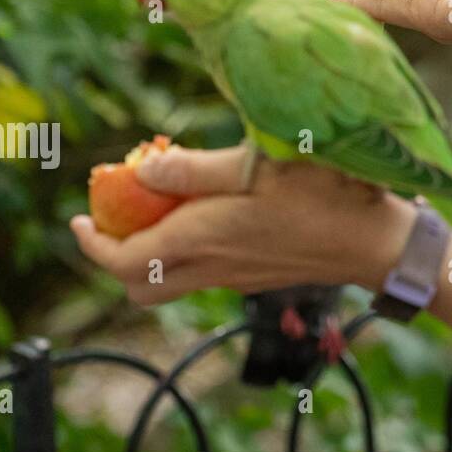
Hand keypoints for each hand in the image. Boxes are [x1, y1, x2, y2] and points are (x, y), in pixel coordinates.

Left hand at [70, 144, 412, 303]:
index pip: (122, 261)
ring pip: (171, 282)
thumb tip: (141, 170)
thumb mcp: (256, 167)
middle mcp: (211, 265)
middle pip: (140, 284)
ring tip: (164, 210)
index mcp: (201, 238)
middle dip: (116, 255)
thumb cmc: (319, 195)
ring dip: (154, 253)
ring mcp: (236, 276)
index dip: (91, 243)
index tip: (78, 217)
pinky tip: (214, 213)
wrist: (372, 242)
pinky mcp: (258, 275)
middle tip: (118, 217)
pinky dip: (189, 250)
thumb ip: (195, 169)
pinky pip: (205, 273)